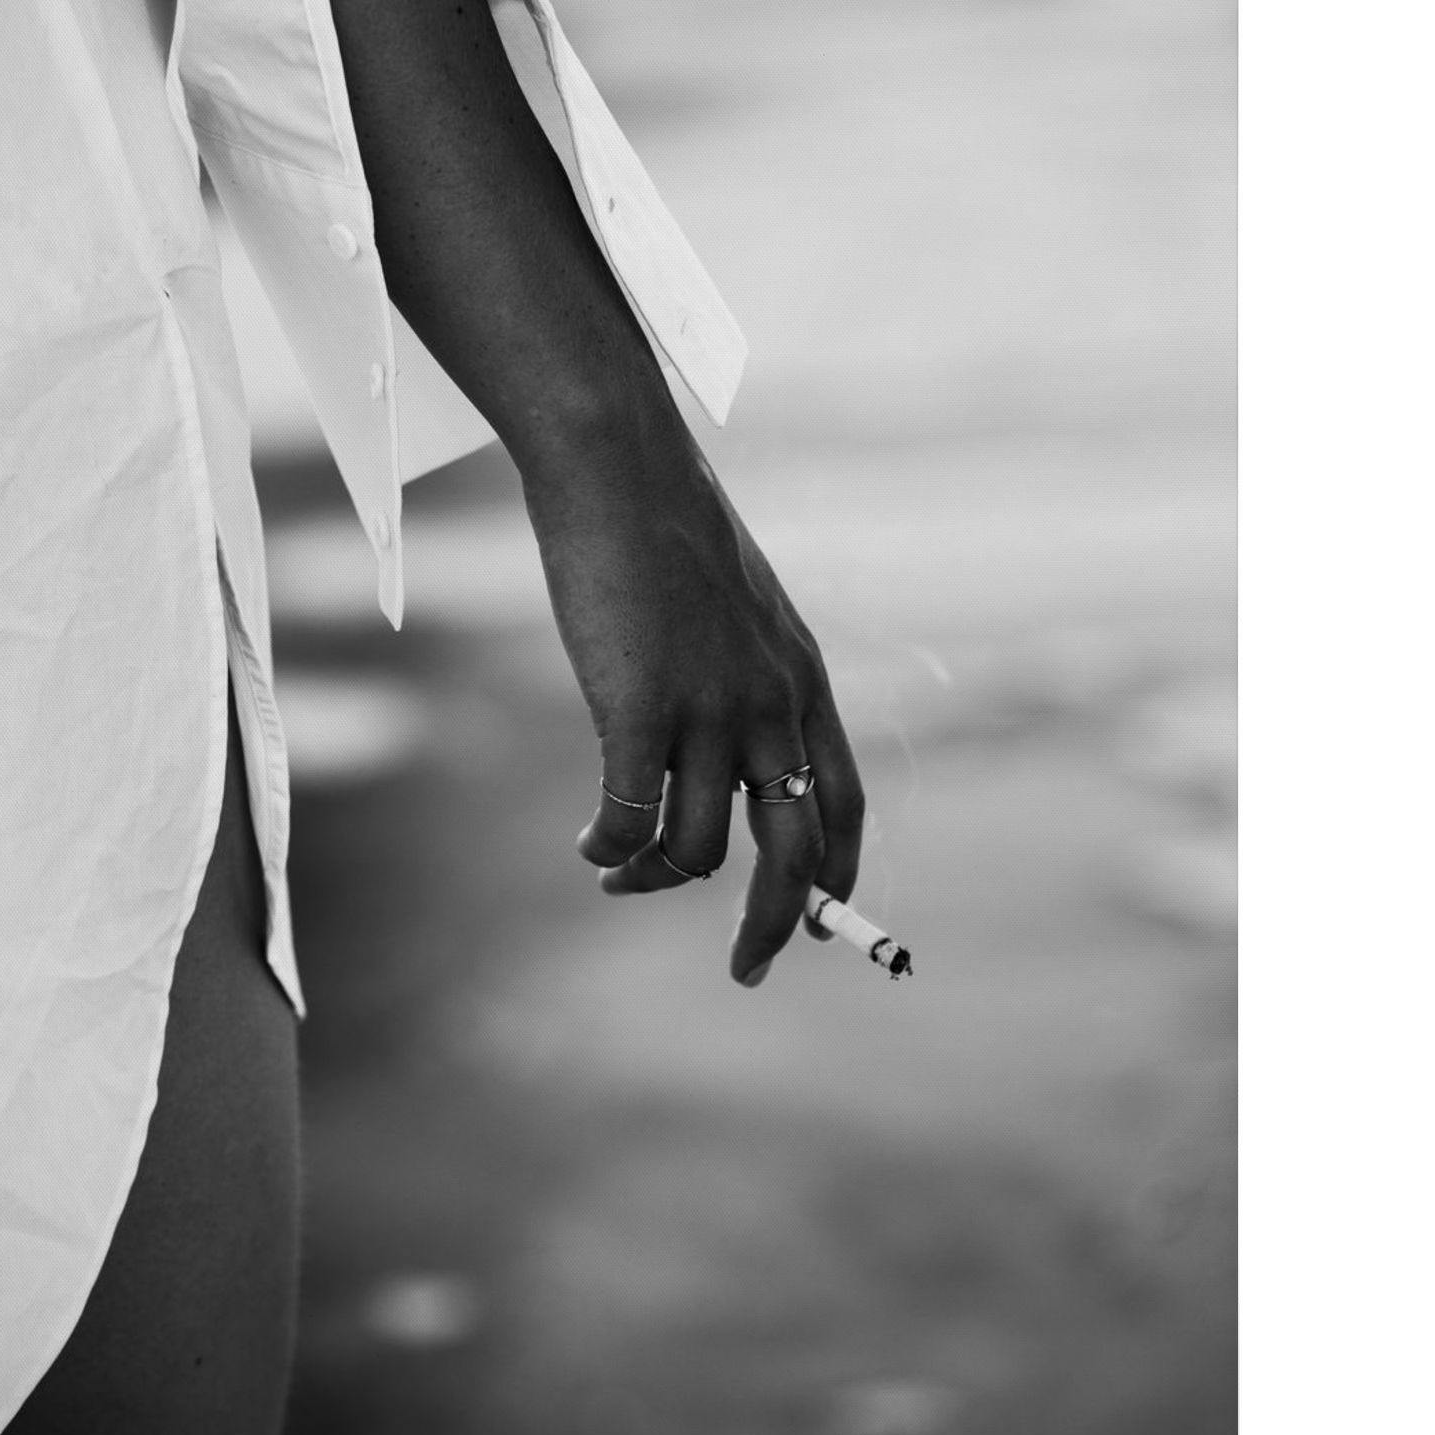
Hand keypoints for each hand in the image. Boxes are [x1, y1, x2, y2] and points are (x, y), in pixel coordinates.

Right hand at [520, 418, 863, 986]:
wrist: (616, 463)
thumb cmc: (662, 527)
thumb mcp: (733, 608)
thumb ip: (743, 679)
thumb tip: (717, 749)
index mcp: (803, 680)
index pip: (847, 804)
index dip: (840, 874)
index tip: (824, 922)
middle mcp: (772, 704)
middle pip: (795, 852)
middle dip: (776, 926)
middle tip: (748, 971)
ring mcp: (709, 708)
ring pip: (697, 849)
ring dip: (653, 878)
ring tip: (614, 870)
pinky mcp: (639, 707)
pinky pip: (631, 816)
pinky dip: (610, 845)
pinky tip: (588, 845)